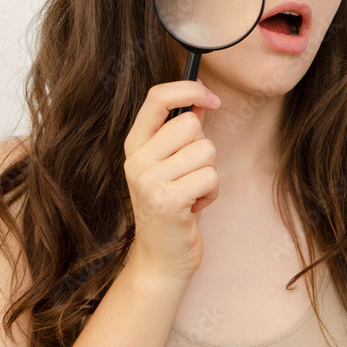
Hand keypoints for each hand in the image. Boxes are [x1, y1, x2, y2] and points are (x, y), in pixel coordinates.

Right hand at [123, 79, 220, 283]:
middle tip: (190, 173)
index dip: (189, 89)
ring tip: (192, 191)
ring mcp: (149, 180)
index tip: (212, 98)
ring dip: (209, 173)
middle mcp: (136, 160)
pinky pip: (210, 177)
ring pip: (205, 151)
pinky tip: (195, 206)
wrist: (160, 258)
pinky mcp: (168, 201)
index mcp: (134, 145)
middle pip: (190, 124)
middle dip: (203, 148)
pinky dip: (211, 193)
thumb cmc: (171, 206)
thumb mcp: (169, 164)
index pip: (157, 98)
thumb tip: (204, 98)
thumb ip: (181, 132)